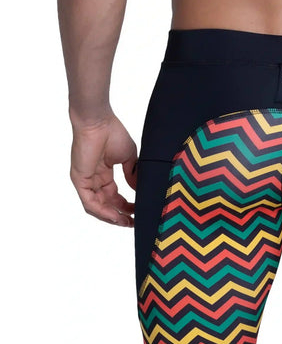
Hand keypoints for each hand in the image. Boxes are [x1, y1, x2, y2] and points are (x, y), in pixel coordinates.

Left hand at [70, 111, 137, 226]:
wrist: (98, 120)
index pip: (113, 196)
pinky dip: (102, 212)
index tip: (138, 212)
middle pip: (105, 205)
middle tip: (133, 222)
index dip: (126, 207)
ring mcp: (85, 180)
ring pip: (97, 207)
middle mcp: (93, 179)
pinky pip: (89, 203)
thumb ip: (133, 174)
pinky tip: (115, 216)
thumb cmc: (111, 131)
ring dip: (111, 217)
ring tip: (126, 223)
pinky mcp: (80, 180)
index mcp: (103, 173)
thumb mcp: (129, 158)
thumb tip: (138, 189)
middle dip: (120, 215)